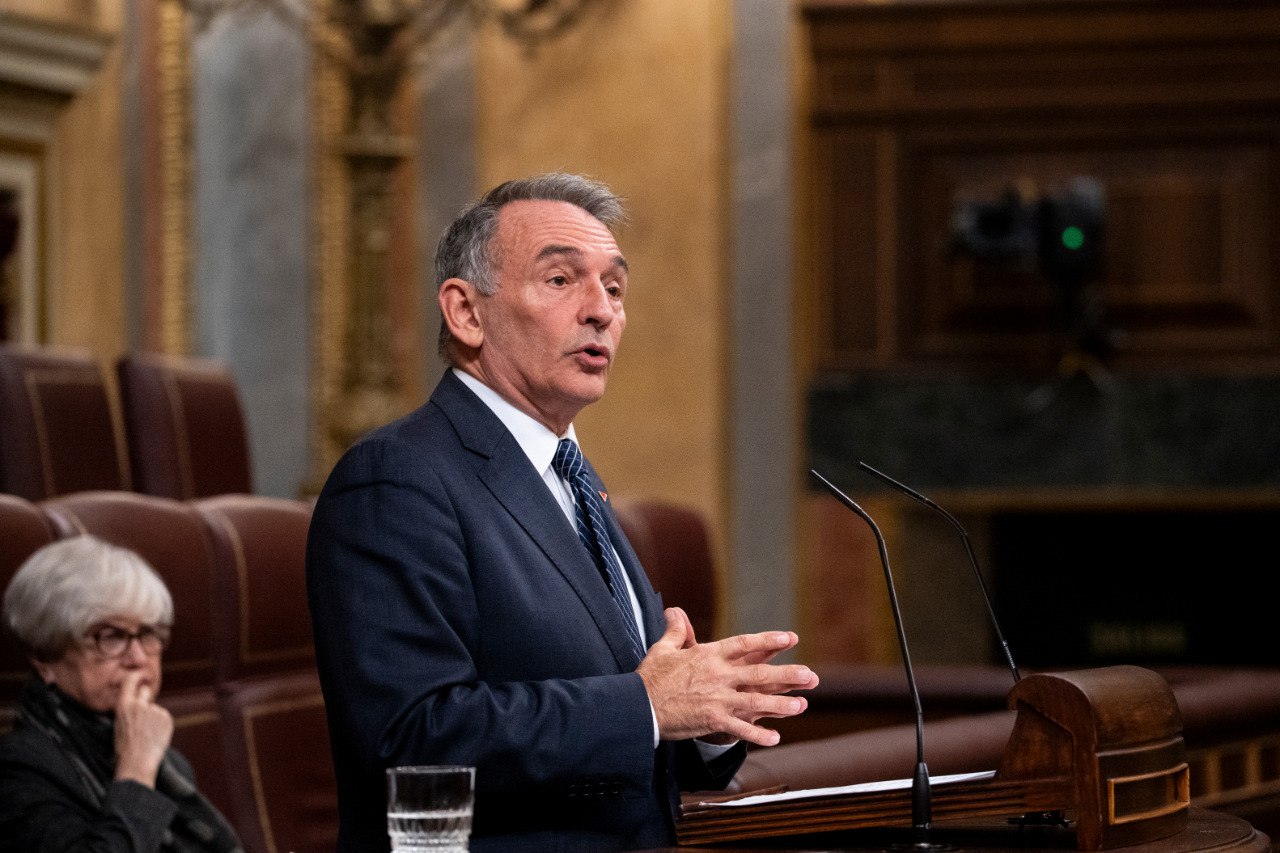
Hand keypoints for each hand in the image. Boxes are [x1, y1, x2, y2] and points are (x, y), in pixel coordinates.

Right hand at [113, 670, 173, 786]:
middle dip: (145, 697)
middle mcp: (139, 704)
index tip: (141, 675)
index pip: (130, 681)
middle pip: (146, 691)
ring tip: (147, 735)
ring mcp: (154, 710)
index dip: (136, 676)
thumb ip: (130, 710)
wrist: (137, 763)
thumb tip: (141, 700)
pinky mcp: (166, 717)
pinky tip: (155, 736)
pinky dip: (161, 724)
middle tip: (144, 714)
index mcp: (123, 706)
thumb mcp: (120, 724)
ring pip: (155, 709)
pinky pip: (163, 717)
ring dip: (153, 717)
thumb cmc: (125, 748)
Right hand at [636, 607, 819, 746]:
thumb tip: (674, 611)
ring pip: (757, 701)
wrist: (639, 706)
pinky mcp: (713, 720)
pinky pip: (741, 729)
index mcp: (708, 655)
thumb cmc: (649, 677)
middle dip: (787, 675)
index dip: (768, 640)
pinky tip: (775, 738)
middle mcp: (718, 675)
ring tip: (802, 706)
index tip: (790, 638)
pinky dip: (759, 735)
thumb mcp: (663, 649)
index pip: (744, 644)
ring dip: (781, 704)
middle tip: (810, 676)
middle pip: (759, 673)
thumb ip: (676, 631)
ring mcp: (718, 699)